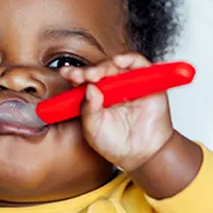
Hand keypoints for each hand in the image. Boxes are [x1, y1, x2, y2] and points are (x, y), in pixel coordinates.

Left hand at [59, 53, 174, 171]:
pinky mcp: (147, 81)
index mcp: (95, 97)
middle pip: (98, 70)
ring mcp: (128, 83)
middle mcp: (111, 88)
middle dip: (87, 71)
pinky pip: (138, 63)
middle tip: (81, 76)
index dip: (74, 74)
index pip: (83, 80)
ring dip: (104, 65)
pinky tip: (119, 62)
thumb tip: (89, 88)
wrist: (142, 154)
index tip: (66, 73)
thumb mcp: (93, 129)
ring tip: (95, 74)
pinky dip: (129, 59)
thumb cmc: (116, 144)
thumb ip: (88, 110)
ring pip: (115, 65)